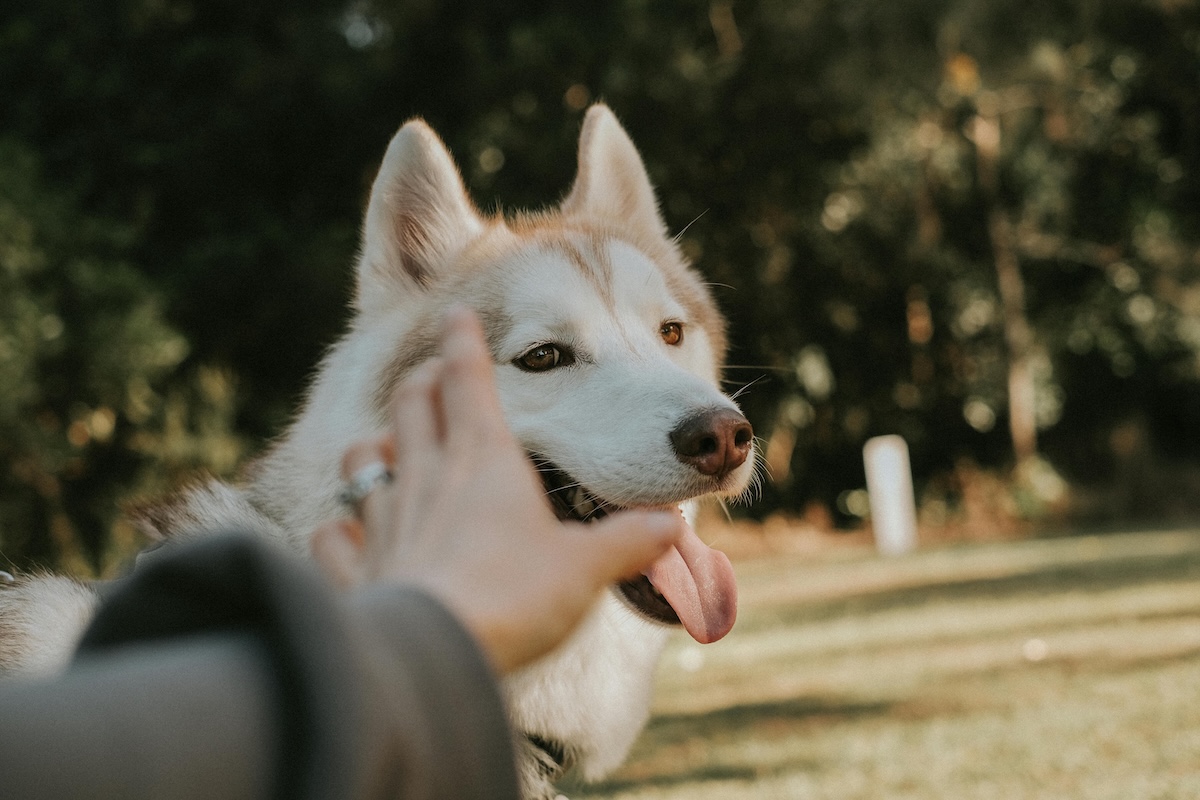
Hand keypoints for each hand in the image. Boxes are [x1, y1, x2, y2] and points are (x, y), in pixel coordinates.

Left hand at [311, 307, 684, 672]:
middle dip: (421, 382)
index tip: (456, 315)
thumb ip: (628, 542)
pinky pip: (333, 535)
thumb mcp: (586, 568)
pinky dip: (338, 529)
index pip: (467, 380)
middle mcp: (428, 475)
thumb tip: (670, 527)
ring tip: (385, 447)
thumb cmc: (514, 597)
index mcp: (485, 459)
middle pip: (411, 405)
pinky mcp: (358, 568)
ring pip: (362, 460)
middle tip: (430, 375)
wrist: (437, 654)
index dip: (463, 343)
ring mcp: (386, 519)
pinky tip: (344, 532)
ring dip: (373, 446)